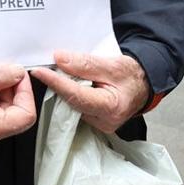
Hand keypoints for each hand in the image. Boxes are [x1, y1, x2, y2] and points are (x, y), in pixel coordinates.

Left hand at [30, 50, 150, 134]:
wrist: (144, 85)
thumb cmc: (132, 74)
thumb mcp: (113, 64)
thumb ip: (86, 63)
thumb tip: (60, 59)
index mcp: (112, 107)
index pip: (76, 95)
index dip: (56, 82)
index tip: (39, 72)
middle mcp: (105, 121)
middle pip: (72, 102)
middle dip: (58, 85)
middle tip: (46, 68)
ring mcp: (100, 125)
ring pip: (73, 106)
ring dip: (65, 90)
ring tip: (61, 74)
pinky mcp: (95, 124)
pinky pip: (77, 108)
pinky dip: (72, 95)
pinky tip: (71, 84)